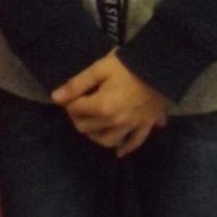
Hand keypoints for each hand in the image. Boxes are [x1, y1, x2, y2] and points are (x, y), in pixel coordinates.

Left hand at [51, 51, 167, 157]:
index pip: (75, 110)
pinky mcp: (145, 124)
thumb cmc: (128, 64)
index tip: (70, 95)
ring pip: (108, 140)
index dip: (69, 102)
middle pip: (87, 128)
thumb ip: (77, 84)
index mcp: (101, 107)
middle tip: (80, 107)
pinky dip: (126, 148)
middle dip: (78, 118)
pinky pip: (135, 142)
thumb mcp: (100, 68)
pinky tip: (119, 152)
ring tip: (94, 127)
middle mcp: (114, 121)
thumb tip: (55, 97)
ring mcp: (131, 125)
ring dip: (97, 136)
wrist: (160, 66)